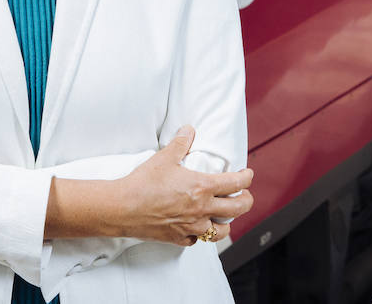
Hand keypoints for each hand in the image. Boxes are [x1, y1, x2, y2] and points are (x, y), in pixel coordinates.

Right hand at [112, 125, 252, 245]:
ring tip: (224, 215)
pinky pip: (197, 240)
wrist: (123, 208)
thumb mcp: (164, 157)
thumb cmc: (143, 183)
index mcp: (202, 187)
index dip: (247, 178)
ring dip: (227, 222)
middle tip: (245, 195)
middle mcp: (202, 209)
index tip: (248, 174)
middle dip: (246, 201)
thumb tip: (189, 130)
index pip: (236, 184)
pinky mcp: (179, 238)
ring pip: (222, 231)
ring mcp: (192, 227)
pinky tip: (197, 227)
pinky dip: (201, 234)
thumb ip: (181, 143)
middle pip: (238, 209)